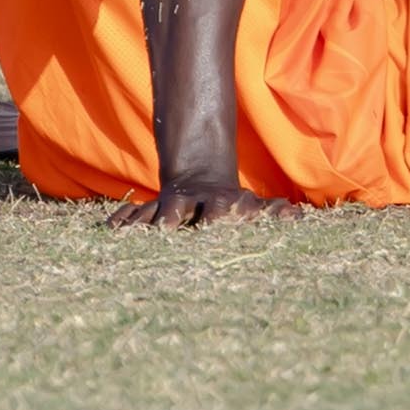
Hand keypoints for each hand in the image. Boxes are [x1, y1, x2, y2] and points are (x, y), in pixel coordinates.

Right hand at [105, 180, 293, 229]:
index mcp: (219, 205)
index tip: (213, 224)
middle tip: (163, 231)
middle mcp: (190, 205)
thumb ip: (273, 212)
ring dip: (140, 223)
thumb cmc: (232, 202)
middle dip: (170, 221)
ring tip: (125, 235)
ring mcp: (167, 206)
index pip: (218, 210)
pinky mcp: (149, 212)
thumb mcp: (254, 205)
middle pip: (178, 212)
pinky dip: (121, 221)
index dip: (217, 217)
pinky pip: (132, 215)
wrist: (200, 175)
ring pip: (150, 214)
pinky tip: (110, 228)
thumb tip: (299, 217)